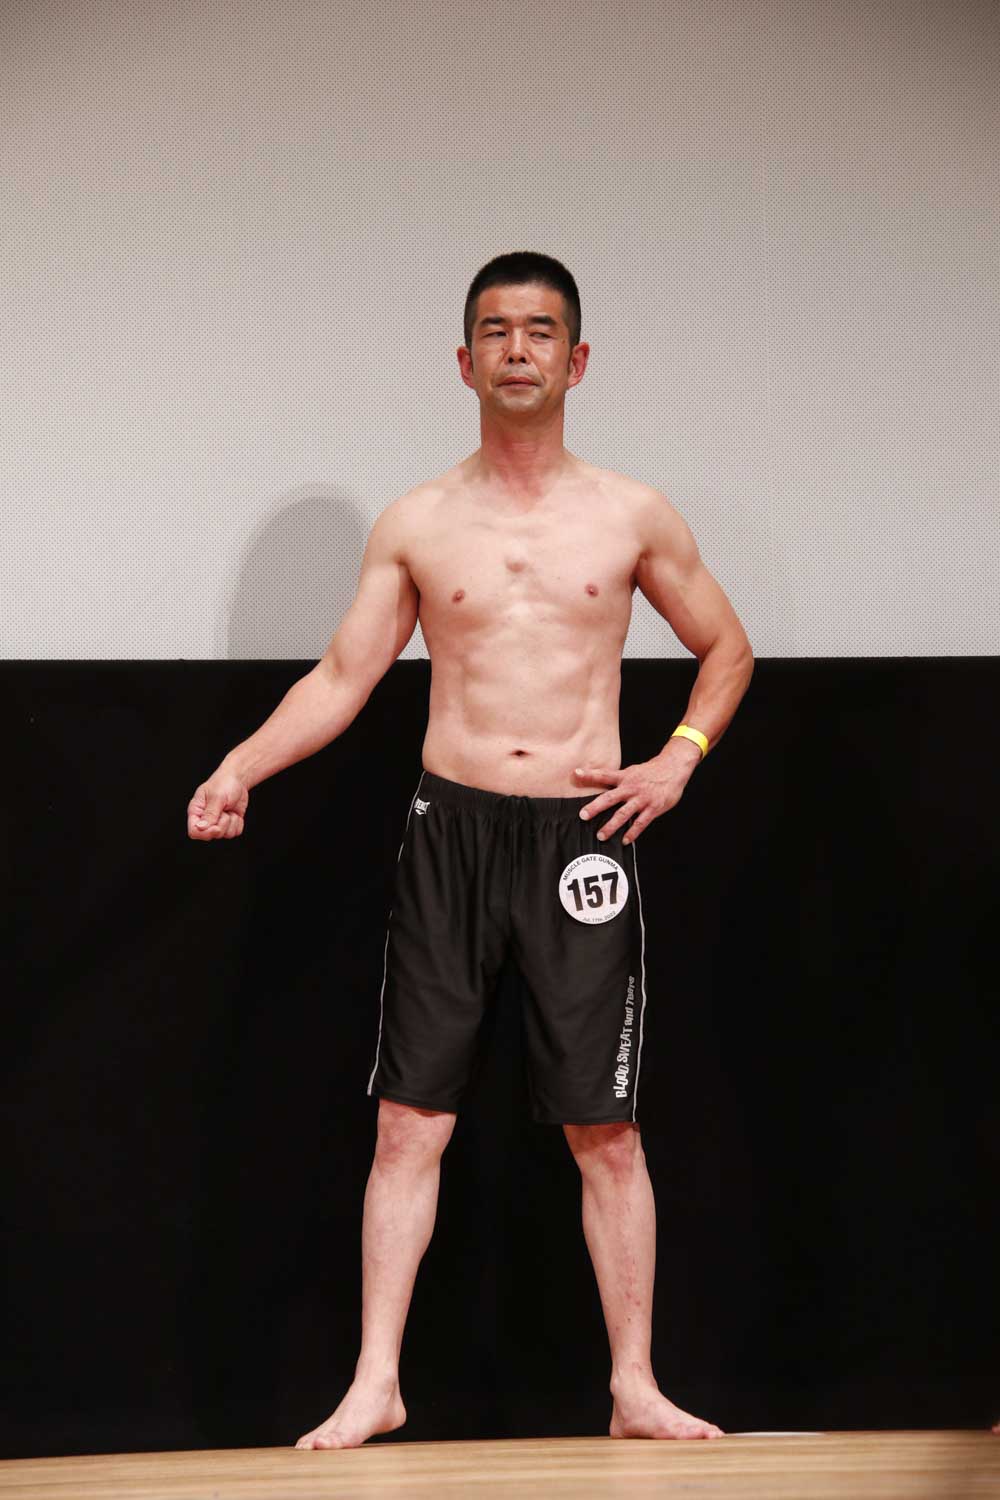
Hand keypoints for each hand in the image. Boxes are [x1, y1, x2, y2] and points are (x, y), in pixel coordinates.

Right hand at [187, 766, 249, 840]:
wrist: (237, 780)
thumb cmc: (223, 783)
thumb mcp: (216, 797)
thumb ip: (210, 813)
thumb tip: (200, 828)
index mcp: (196, 811)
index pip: (194, 832)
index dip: (205, 833)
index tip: (216, 827)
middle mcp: (205, 819)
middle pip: (210, 835)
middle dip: (222, 825)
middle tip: (224, 811)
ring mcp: (217, 823)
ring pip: (225, 835)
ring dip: (231, 822)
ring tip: (228, 809)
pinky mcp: (229, 825)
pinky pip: (235, 833)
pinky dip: (238, 823)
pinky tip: (234, 812)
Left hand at [574, 747, 699, 844]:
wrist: (673, 768)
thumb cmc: (651, 771)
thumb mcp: (632, 771)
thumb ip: (618, 779)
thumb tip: (601, 782)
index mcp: (625, 777)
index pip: (604, 775)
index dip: (589, 774)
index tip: (575, 774)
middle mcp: (631, 788)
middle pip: (610, 798)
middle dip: (595, 807)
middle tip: (583, 815)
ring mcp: (642, 799)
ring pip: (623, 814)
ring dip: (611, 826)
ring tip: (601, 835)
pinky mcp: (653, 808)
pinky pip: (641, 823)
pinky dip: (633, 833)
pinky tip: (625, 840)